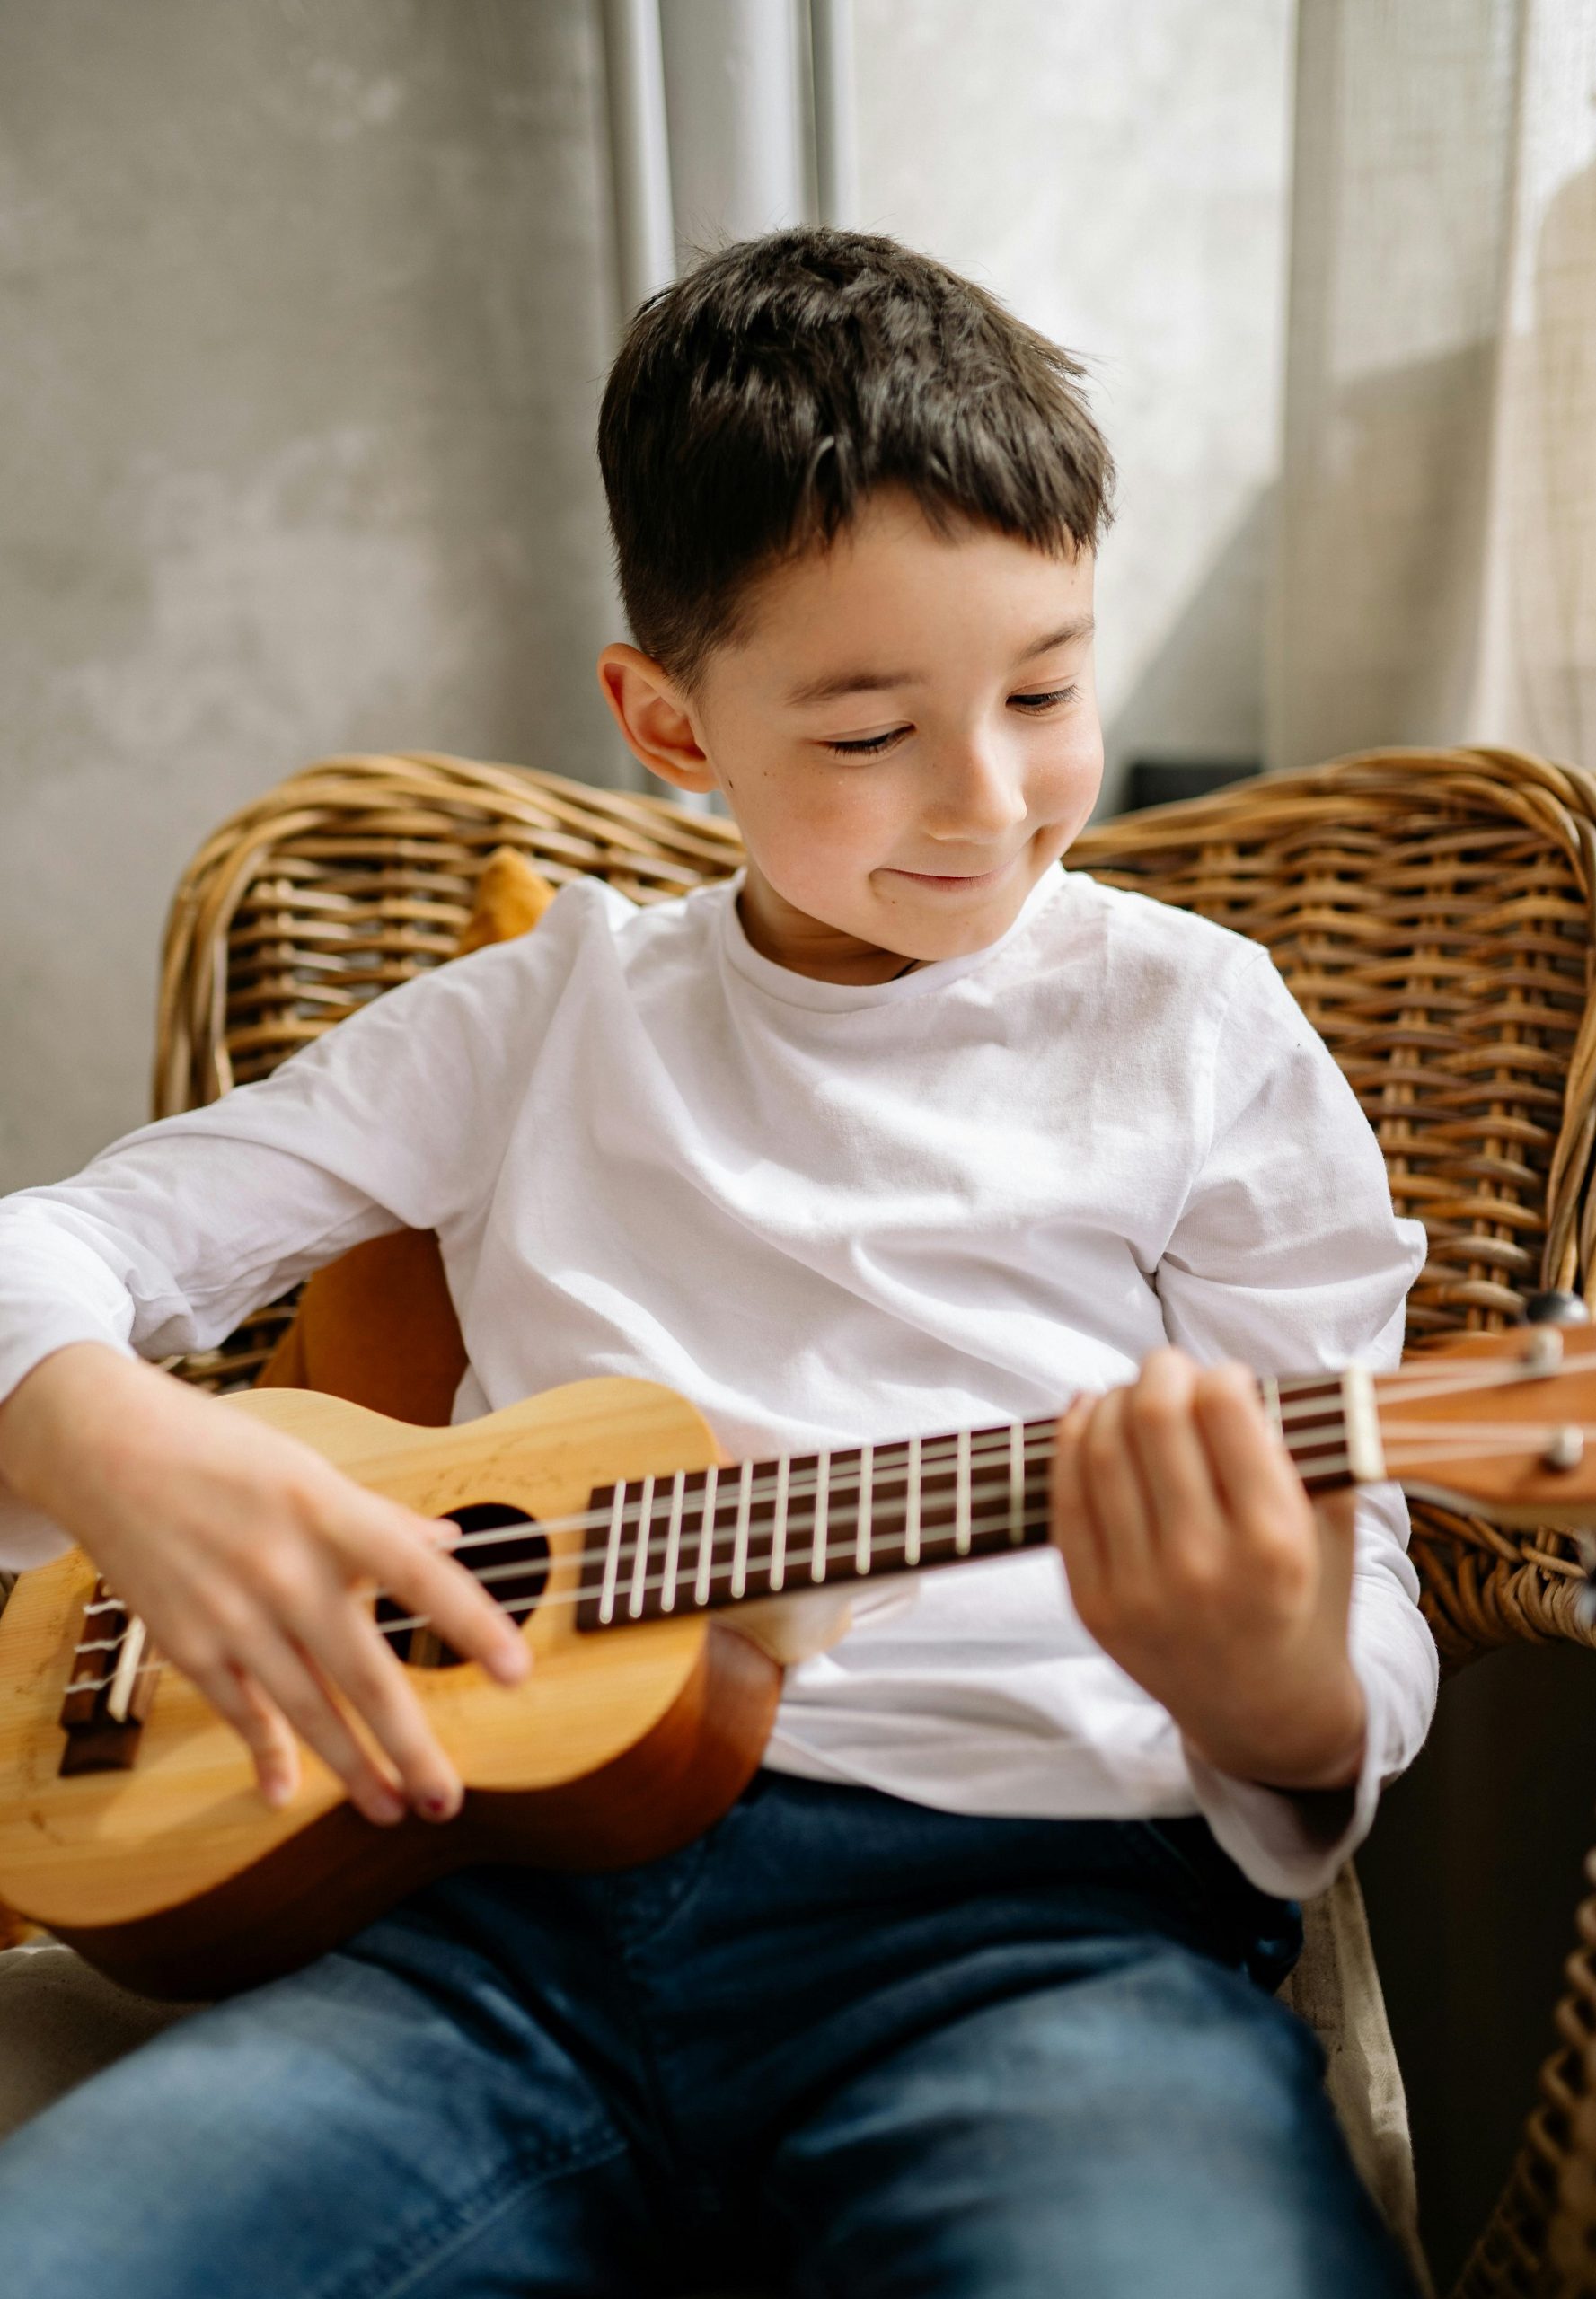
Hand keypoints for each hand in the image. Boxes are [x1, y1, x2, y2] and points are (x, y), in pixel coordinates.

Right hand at [0, 1345, 529, 1824]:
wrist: (108, 1450)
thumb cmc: (224, 1453)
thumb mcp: (311, 1468)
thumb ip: (380, 1517)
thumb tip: (448, 1541)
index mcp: (328, 1513)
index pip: (417, 1574)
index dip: (471, 1623)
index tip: (517, 1671)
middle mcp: (283, 1568)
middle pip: (360, 1671)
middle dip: (408, 1745)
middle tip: (446, 1799)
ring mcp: (231, 1611)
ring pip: (303, 1708)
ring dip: (351, 1768)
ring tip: (391, 1809)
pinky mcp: (185, 1641)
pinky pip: (238, 1710)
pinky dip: (264, 1754)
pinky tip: (287, 1793)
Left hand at [1049, 1347, 1365, 1793]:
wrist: (1265, 1714)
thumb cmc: (1306, 1604)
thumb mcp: (1335, 1531)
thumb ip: (1310, 1452)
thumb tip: (1253, 1373)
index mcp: (1275, 1544)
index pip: (1224, 1410)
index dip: (1221, 1373)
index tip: (1228, 1378)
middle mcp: (1203, 1566)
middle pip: (1153, 1417)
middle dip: (1162, 1371)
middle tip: (1172, 1369)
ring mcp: (1139, 1590)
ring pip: (1101, 1448)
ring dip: (1115, 1400)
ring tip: (1135, 1397)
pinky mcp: (1093, 1605)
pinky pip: (1065, 1498)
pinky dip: (1072, 1440)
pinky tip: (1089, 1415)